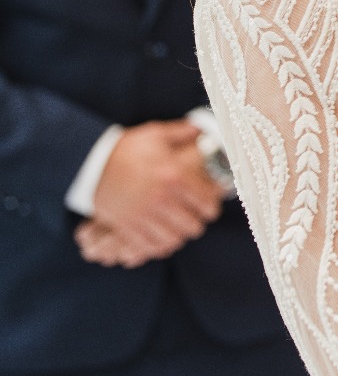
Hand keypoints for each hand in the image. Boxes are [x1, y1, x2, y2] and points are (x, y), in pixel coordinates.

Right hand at [77, 121, 223, 267]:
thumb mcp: (155, 134)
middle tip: (192, 217)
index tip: (209, 206)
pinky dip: (157, 246)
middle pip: (192, 227)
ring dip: (177, 236)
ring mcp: (142, 215)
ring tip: (176, 228)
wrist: (87, 163)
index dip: (211, 207)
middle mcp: (161, 199)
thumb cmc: (124, 148)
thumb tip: (202, 129)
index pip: (206, 203)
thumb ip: (183, 132)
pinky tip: (159, 237)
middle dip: (196, 223)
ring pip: (173, 240)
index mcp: (174, 176)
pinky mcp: (125, 226)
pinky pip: (149, 247)